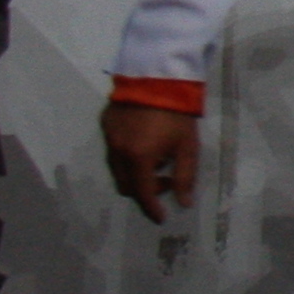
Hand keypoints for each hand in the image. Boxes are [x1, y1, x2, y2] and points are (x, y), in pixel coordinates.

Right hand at [100, 100, 202, 223]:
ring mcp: (109, 137)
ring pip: (117, 168)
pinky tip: (144, 144)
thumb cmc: (177, 114)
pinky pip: (113, 150)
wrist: (158, 76)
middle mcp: (118, 151)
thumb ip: (185, 177)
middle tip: (166, 181)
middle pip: (126, 185)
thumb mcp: (187, 146)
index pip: (142, 193)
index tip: (161, 217)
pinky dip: (127, 156)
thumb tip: (183, 203)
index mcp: (138, 158)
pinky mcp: (105, 123)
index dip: (151, 209)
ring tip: (157, 160)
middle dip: (144, 190)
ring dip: (135, 173)